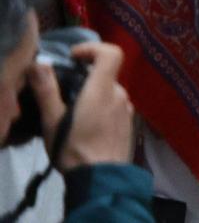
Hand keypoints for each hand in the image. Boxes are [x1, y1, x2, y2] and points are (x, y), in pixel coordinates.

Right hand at [32, 43, 133, 170]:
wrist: (101, 178)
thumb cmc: (74, 148)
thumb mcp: (53, 121)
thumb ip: (47, 90)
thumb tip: (40, 64)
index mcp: (103, 89)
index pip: (111, 53)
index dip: (93, 49)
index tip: (74, 57)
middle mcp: (120, 94)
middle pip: (106, 75)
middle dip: (86, 79)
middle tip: (65, 94)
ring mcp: (127, 110)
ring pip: (110, 93)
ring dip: (94, 96)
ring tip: (73, 115)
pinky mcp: (129, 124)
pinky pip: (115, 107)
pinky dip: (102, 109)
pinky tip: (88, 127)